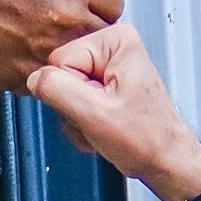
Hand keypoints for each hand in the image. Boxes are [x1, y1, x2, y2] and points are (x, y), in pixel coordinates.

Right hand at [0, 0, 141, 88]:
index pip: (116, 2)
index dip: (100, 2)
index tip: (84, 3)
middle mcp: (68, 20)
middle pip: (106, 32)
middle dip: (91, 26)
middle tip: (66, 20)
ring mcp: (53, 51)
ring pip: (87, 59)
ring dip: (77, 50)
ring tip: (52, 36)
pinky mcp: (38, 74)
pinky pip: (63, 77)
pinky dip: (56, 68)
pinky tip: (38, 52)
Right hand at [22, 20, 200, 200]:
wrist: (165, 161)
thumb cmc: (148, 139)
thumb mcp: (95, 114)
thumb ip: (57, 89)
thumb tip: (35, 78)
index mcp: (116, 40)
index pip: (59, 60)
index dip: (71, 92)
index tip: (97, 106)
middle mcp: (113, 46)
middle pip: (61, 74)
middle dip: (73, 105)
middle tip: (99, 118)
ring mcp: (108, 66)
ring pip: (65, 90)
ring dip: (78, 117)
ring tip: (104, 124)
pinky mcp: (105, 84)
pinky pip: (74, 100)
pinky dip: (83, 120)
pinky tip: (103, 127)